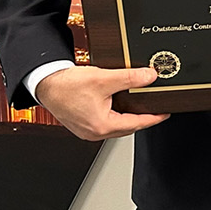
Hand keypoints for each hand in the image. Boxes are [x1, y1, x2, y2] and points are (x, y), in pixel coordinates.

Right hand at [36, 65, 168, 140]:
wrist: (45, 84)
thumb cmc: (67, 85)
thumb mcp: (104, 78)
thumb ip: (130, 78)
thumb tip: (150, 76)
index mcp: (102, 126)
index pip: (136, 124)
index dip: (153, 118)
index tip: (165, 113)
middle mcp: (94, 133)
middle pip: (127, 127)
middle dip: (141, 118)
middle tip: (154, 108)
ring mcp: (87, 131)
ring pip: (116, 125)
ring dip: (127, 116)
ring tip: (138, 105)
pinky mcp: (82, 125)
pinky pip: (105, 123)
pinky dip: (115, 115)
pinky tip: (118, 104)